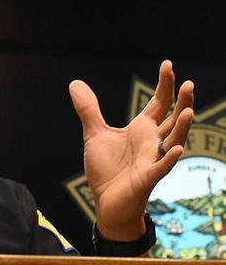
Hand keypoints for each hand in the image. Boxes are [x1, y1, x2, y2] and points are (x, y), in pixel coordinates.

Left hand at [70, 60, 193, 240]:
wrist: (106, 201)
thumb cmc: (107, 169)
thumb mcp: (95, 134)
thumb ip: (89, 110)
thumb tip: (76, 83)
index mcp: (143, 129)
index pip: (160, 103)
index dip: (165, 85)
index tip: (168, 64)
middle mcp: (153, 142)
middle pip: (173, 119)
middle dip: (182, 103)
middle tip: (189, 84)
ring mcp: (152, 159)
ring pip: (174, 141)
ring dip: (182, 127)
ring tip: (188, 111)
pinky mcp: (147, 178)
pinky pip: (161, 167)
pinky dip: (169, 158)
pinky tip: (178, 149)